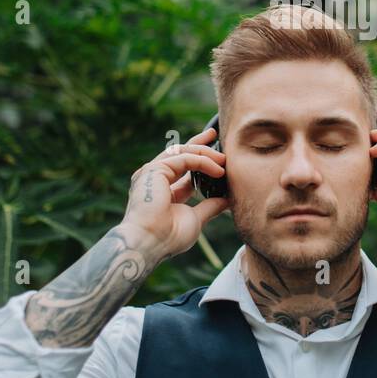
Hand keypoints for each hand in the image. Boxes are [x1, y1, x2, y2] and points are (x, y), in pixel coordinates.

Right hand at [119, 127, 228, 260]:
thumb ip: (209, 206)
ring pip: (182, 152)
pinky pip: (184, 158)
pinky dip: (203, 161)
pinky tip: (218, 169)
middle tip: (214, 134)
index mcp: (163, 190)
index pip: (184, 168)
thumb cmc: (169, 237)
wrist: (150, 243)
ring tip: (224, 160)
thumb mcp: (196, 219)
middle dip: (199, 143)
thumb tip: (226, 200)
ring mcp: (152, 173)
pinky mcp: (154, 169)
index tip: (218, 156)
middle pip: (179, 153)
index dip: (201, 160)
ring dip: (205, 153)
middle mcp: (155, 178)